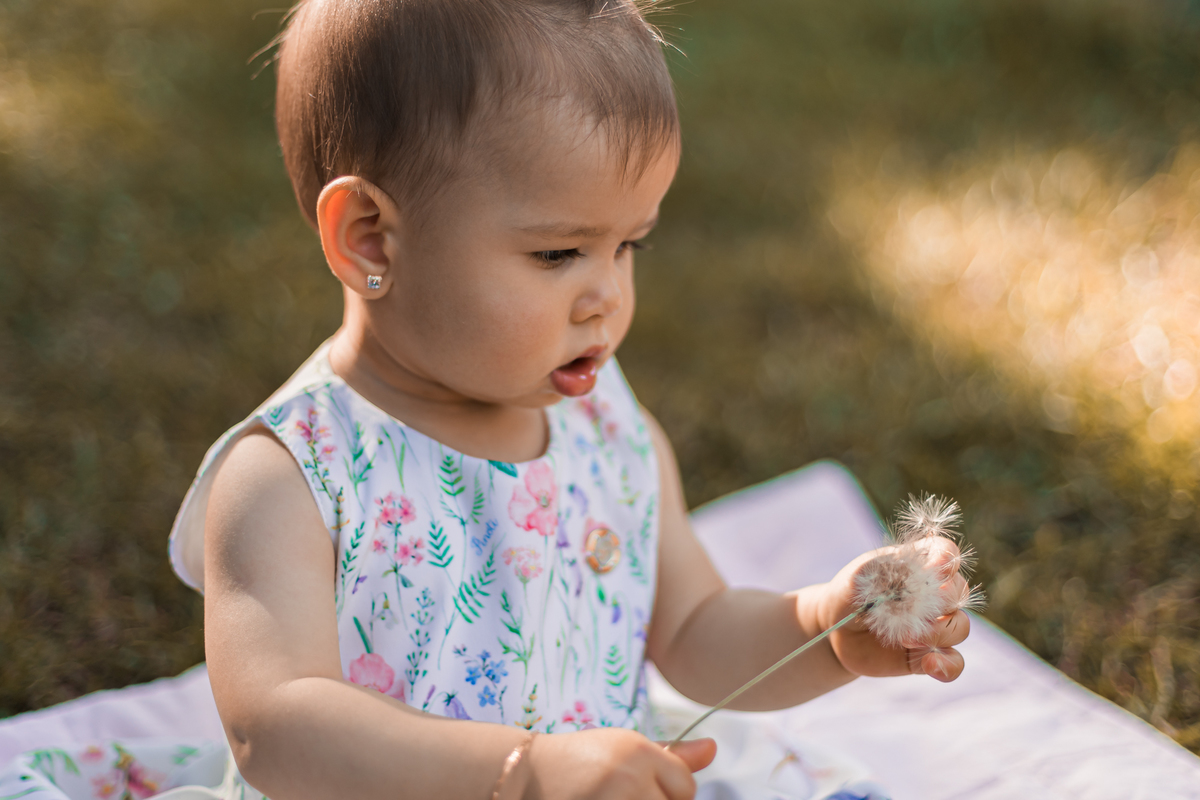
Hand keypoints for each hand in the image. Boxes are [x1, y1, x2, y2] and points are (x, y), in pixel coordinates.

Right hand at [523, 728, 715, 799]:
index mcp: (639, 750)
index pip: (686, 787)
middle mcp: (629, 776)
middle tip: (627, 795)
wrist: (529, 776)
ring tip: (615, 799)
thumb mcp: (626, 749)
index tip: (643, 787)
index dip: (671, 791)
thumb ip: (672, 756)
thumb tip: (713, 747)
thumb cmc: (582, 762)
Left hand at [817, 536, 971, 681]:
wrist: (837, 632)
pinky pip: (954, 662)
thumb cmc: (849, 596)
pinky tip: (930, 666)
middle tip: (909, 612)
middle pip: (958, 591)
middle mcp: (934, 593)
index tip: (935, 570)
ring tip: (906, 639)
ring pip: (960, 627)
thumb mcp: (855, 578)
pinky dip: (948, 666)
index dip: (947, 559)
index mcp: (918, 564)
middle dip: (941, 601)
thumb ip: (882, 573)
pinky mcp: (929, 654)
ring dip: (938, 633)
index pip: (946, 552)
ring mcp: (935, 625)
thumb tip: (914, 582)